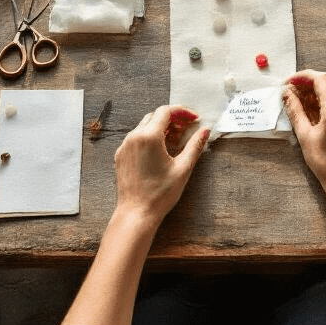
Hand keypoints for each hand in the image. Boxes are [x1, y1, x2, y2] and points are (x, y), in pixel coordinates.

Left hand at [114, 105, 208, 228]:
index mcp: (149, 137)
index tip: (194, 118)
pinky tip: (159, 150)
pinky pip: (135, 138)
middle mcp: (134, 137)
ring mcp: (124, 146)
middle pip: (154, 116)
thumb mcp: (183, 169)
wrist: (136, 214)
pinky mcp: (120, 155)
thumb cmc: (159, 194)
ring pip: (144, 126)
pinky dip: (148, 137)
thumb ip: (195, 146)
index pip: (166, 111)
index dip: (182, 111)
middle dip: (172, 118)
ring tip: (175, 139)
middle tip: (186, 128)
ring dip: (160, 127)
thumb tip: (205, 131)